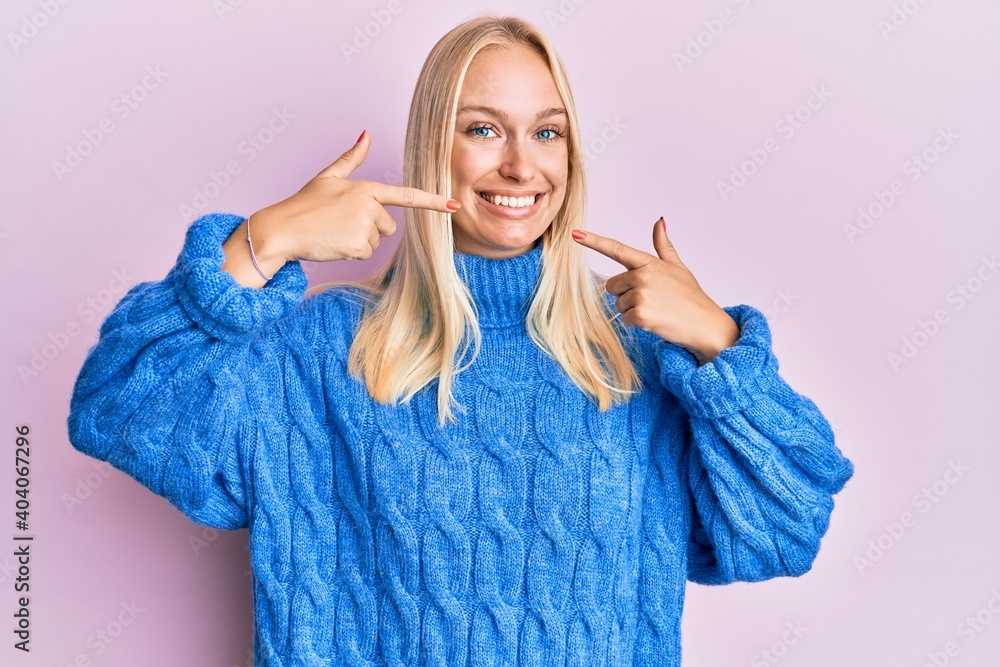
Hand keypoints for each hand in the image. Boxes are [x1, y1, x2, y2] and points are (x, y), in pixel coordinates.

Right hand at [249, 131, 460, 263]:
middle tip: (341, 223)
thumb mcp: (327, 177)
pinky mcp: (358, 244)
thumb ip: (351, 158)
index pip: (406, 195)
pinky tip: (333, 243)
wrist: (282, 228)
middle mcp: (369, 204)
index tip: (453, 206)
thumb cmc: (303, 204)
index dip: (432, 201)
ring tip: (334, 232)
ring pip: (377, 240)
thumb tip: (367, 134)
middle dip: (369, 227)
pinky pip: (366, 253)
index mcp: (366, 187)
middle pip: (388, 225)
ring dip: (358, 240)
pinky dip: (350, 251)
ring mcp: (365, 225)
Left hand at [571, 216, 739, 364]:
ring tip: (656, 310)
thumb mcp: (678, 267)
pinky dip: (638, 323)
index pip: (617, 249)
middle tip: (651, 300)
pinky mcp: (642, 314)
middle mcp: (644, 275)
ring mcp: (642, 294)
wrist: (706, 324)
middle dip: (626, 294)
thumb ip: (663, 246)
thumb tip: (660, 221)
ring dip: (633, 310)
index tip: (574, 234)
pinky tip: (656, 321)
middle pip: (613, 285)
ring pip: (619, 304)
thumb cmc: (691, 297)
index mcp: (650, 263)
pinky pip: (626, 319)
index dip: (594, 241)